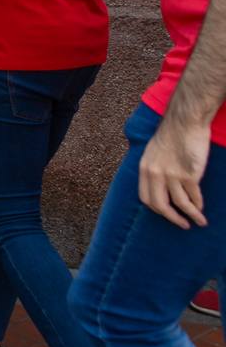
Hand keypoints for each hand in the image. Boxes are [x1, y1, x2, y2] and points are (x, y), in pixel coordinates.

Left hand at [139, 114, 210, 228]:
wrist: (185, 121)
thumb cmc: (173, 134)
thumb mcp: (153, 151)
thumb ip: (154, 168)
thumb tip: (160, 185)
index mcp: (144, 168)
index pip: (145, 198)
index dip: (156, 209)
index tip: (166, 214)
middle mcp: (155, 174)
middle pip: (160, 205)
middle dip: (172, 218)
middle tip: (182, 225)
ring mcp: (171, 175)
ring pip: (180, 204)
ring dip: (190, 215)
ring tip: (199, 221)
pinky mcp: (188, 175)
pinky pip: (193, 196)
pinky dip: (198, 205)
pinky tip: (201, 208)